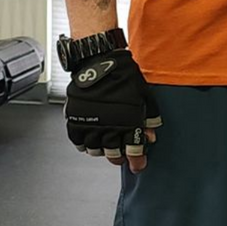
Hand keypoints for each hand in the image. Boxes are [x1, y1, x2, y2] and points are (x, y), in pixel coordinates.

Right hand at [64, 48, 161, 170]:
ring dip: (102, 150)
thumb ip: (149, 117)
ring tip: (105, 144)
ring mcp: (91, 124)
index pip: (134, 150)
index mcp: (128, 122)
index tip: (138, 166)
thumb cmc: (123, 74)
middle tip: (120, 155)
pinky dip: (84, 144)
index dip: (137, 161)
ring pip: (95, 150)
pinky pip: (78, 142)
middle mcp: (109, 126)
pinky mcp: (75, 119)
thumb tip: (151, 135)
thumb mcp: (144, 95)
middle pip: (114, 154)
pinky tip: (89, 139)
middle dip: (119, 157)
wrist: (98, 60)